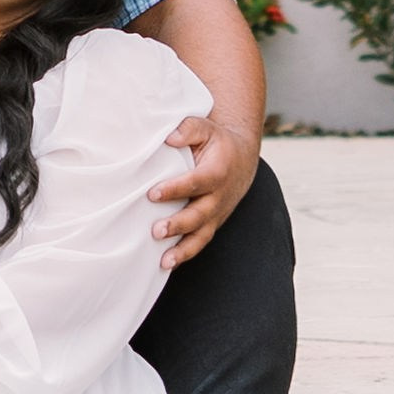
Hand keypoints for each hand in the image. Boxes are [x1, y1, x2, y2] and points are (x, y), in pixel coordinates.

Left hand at [147, 113, 257, 268]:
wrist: (241, 159)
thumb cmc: (217, 142)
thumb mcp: (206, 128)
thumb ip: (188, 129)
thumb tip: (169, 137)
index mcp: (217, 171)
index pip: (196, 182)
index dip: (175, 189)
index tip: (152, 193)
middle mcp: (219, 197)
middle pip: (199, 215)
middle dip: (178, 224)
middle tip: (156, 231)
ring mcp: (216, 214)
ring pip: (201, 235)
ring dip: (183, 249)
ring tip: (163, 261)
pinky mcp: (212, 223)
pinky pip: (200, 242)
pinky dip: (185, 255)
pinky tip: (167, 265)